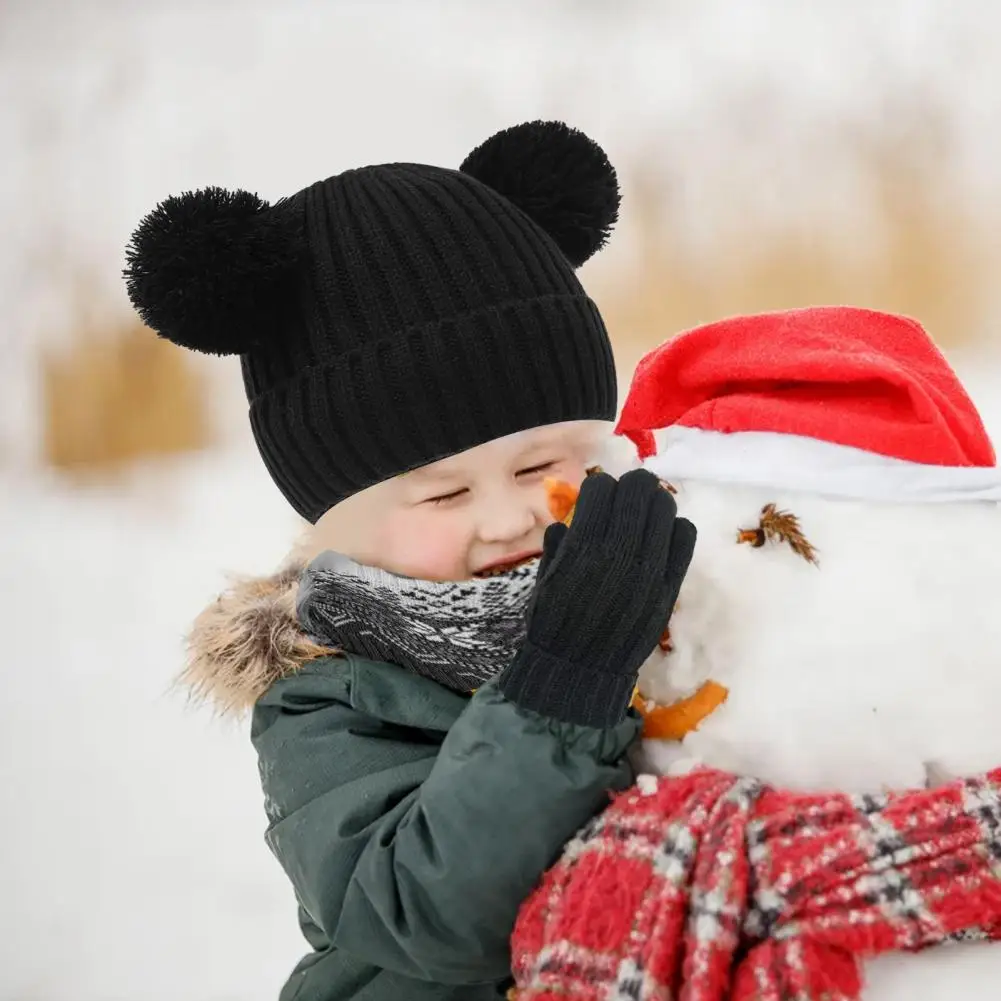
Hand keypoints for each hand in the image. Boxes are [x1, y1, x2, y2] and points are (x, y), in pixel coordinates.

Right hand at [500, 469, 695, 725]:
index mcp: (583, 545)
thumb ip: (558, 543)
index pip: (601, 489)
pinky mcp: (669, 584)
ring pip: (665, 507)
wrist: (580, 668)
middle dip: (630, 487)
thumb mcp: (545, 576)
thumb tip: (570, 518)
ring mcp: (649, 567)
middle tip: (626, 495)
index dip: (598, 488)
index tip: (596, 497)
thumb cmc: (554, 623)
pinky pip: (685, 536)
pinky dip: (675, 528)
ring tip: (645, 515)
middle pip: (638, 490)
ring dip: (654, 503)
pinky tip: (662, 537)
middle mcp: (619, 550)